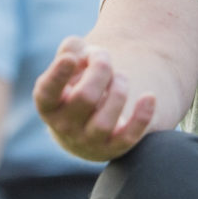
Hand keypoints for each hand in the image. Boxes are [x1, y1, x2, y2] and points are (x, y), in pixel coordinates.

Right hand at [32, 39, 156, 161]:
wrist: (84, 127)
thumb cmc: (76, 86)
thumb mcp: (68, 68)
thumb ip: (71, 50)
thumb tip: (79, 50)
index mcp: (48, 104)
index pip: (48, 92)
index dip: (58, 75)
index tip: (70, 59)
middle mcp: (64, 126)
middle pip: (85, 97)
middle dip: (101, 70)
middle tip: (104, 59)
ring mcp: (88, 141)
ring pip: (105, 121)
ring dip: (119, 90)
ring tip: (121, 78)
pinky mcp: (113, 148)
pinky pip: (128, 137)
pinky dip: (142, 117)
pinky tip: (149, 96)